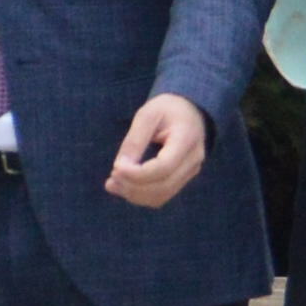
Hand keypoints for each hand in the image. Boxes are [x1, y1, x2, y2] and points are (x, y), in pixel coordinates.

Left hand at [106, 94, 208, 210]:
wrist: (189, 112)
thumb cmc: (167, 109)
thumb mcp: (147, 115)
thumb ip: (134, 141)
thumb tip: (120, 168)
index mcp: (187, 139)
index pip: (164, 167)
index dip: (138, 173)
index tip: (116, 168)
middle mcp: (193, 159)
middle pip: (163, 186)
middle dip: (133, 186)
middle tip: (112, 177)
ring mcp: (191, 172)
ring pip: (162, 195)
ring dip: (135, 195)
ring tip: (113, 184)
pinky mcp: (183, 179)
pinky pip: (162, 196)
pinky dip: (141, 196)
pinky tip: (124, 187)